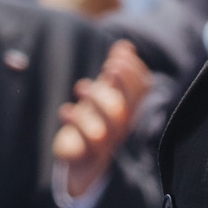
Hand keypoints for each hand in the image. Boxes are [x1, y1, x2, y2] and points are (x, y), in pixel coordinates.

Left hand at [52, 40, 150, 200]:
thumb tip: (125, 45)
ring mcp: (106, 140)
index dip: (134, 70)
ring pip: (110, 124)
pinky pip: (86, 142)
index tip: (118, 53)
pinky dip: (76, 124)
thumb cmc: (96, 120)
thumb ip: (115, 72)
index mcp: (129, 108)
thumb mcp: (105, 94)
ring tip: (80, 85)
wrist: (82, 161)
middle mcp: (121, 124)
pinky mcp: (87, 153)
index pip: (142, 89)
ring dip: (97, 101)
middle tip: (110, 66)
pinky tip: (65, 110)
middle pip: (129, 105)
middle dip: (123, 83)